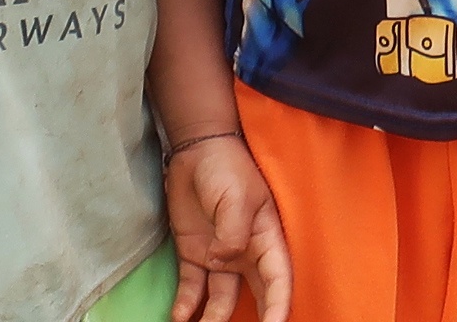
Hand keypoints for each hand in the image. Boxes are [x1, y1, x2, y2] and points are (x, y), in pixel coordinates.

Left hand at [165, 132, 290, 321]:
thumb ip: (232, 232)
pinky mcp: (194, 256)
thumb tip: (221, 261)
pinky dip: (186, 306)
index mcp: (266, 239)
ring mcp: (220, 258)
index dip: (278, 306)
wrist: (195, 152)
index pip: (278, 280)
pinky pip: (192, 289)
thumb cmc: (227, 169)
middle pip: (255, 298)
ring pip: (220, 301)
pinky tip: (178, 318)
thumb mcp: (236, 197)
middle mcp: (246, 255)